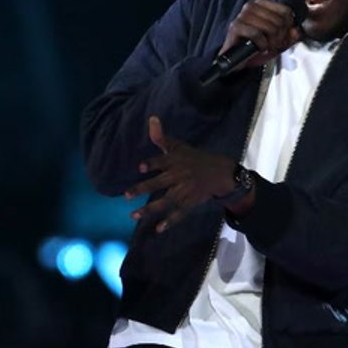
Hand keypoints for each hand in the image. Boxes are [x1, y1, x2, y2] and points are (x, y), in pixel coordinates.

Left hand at [124, 116, 235, 232]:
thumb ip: (161, 137)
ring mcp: (185, 191)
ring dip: (150, 209)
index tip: (140, 168)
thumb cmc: (194, 158)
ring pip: (166, 201)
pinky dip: (170, 221)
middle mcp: (180, 176)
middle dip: (144, 189)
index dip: (152, 164)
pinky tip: (158, 229)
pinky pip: (180, 213)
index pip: (163, 161)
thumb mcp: (178, 146)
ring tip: (133, 216)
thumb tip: (151, 118)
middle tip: (126, 195)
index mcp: (176, 161)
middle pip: (160, 183)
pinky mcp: (190, 202)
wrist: (221, 173)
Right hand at [220, 0, 301, 71]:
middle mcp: (250, 7)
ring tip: (268, 47)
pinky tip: (259, 48)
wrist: (235, 60)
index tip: (283, 37)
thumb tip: (295, 32)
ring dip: (272, 42)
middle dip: (280, 36)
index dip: (288, 26)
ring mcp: (241, 16)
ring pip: (269, 26)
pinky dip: (262, 44)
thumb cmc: (254, 47)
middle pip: (279, 20)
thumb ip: (288, 35)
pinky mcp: (235, 27)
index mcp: (261, 5)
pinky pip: (256, 33)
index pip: (286, 11)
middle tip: (275, 45)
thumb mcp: (275, 41)